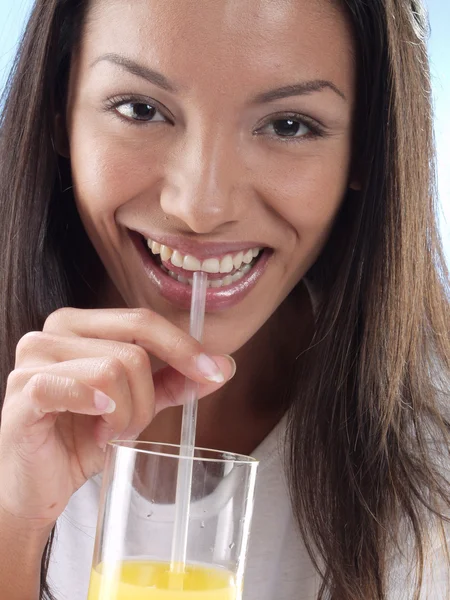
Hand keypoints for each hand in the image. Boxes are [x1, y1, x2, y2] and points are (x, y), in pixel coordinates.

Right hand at [0, 307, 233, 529]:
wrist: (36, 485)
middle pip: (132, 351)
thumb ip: (174, 382)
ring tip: (106, 434)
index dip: (183, 347)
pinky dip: (99, 412)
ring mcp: (34, 356)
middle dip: (146, 399)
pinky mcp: (24, 389)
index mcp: (80, 325)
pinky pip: (78, 388)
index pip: (142, 320)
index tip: (213, 373)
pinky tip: (96, 431)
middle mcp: (54, 331)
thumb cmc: (80, 438)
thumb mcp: (136, 405)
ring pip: (113, 371)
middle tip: (129, 427)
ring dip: (123, 415)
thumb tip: (222, 365)